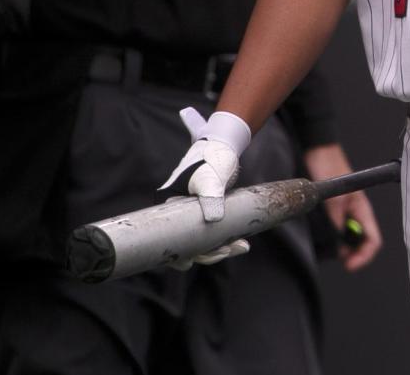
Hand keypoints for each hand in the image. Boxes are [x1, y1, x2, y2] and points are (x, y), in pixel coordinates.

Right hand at [158, 108, 251, 270]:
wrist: (225, 146)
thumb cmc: (212, 158)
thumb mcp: (211, 177)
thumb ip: (210, 196)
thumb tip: (212, 219)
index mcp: (170, 207)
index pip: (169, 239)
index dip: (179, 254)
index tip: (191, 262)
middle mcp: (178, 214)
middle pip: (188, 244)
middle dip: (207, 253)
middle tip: (228, 250)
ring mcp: (193, 214)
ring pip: (203, 241)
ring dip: (219, 248)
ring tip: (241, 247)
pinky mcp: (208, 213)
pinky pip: (213, 233)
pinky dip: (225, 239)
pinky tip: (239, 243)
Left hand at [304, 143, 383, 271]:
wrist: (317, 151)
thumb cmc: (329, 167)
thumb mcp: (332, 199)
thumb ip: (336, 223)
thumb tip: (338, 245)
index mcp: (362, 209)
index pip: (373, 239)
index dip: (364, 256)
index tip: (350, 265)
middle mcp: (355, 213)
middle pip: (362, 242)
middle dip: (354, 255)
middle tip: (341, 262)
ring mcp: (344, 212)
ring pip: (349, 238)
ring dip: (343, 249)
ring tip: (331, 254)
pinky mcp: (332, 211)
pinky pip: (337, 231)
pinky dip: (333, 240)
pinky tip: (324, 242)